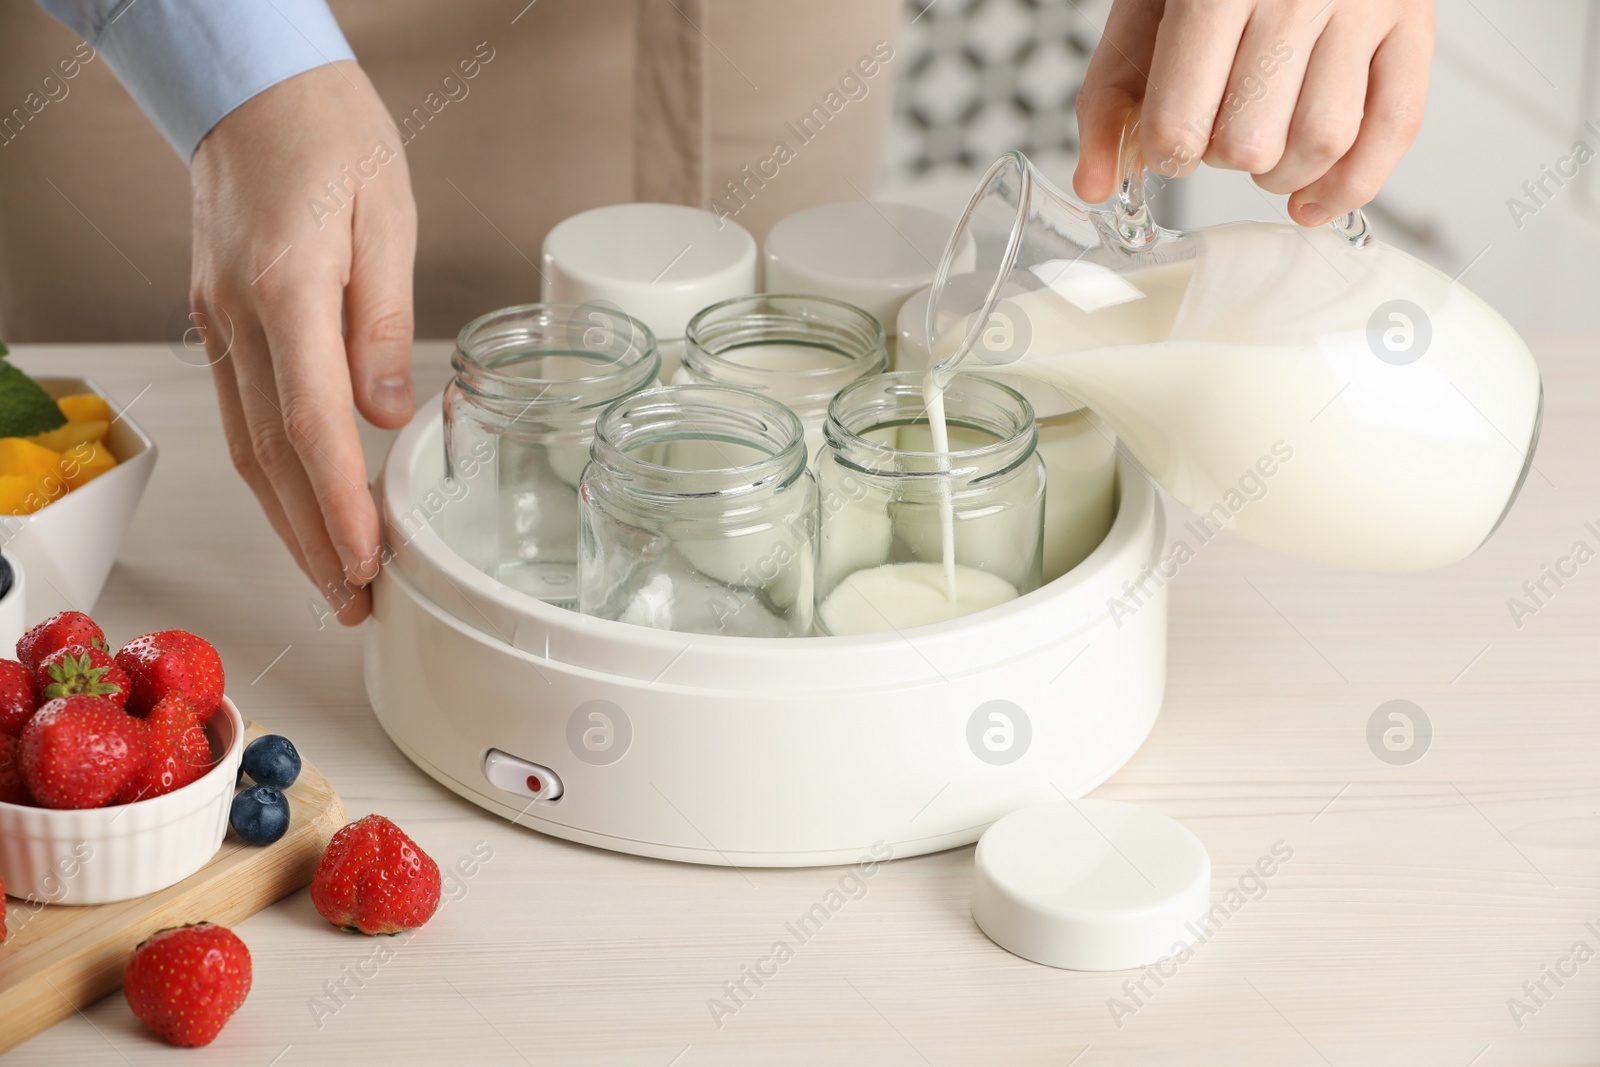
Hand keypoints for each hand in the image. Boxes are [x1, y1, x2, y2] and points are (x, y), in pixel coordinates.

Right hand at [190, 62, 416, 623]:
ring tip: (332, 578)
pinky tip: (303, 509)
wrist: (251, 85)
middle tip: (353, 604)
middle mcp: (239, 320)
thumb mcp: (387, 214)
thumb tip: (389, 416)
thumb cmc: (329, 134)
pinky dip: (273, 477)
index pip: (313, 428)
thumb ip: (386, 320)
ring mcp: (219, 325)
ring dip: (289, 523)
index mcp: (286, 293)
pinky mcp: (221, 323)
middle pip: (273, 461)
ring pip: (249, 450)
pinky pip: (244, 417)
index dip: (340, 507)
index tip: (366, 563)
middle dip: (314, 542)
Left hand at [1073, 0, 1433, 225]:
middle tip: (1221, 134)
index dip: (1170, 152)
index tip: (1174, 141)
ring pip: (1322, 142)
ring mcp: (1363, 5)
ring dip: (1283, 176)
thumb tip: (1096, 185)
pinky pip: (1396, 127)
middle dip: (1225, 159)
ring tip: (1266, 153)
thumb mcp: (1142, 11)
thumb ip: (1110, 97)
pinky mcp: (1412, 21)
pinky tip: (1314, 196)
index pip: (1182, 125)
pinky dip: (1353, 182)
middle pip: (1252, 142)